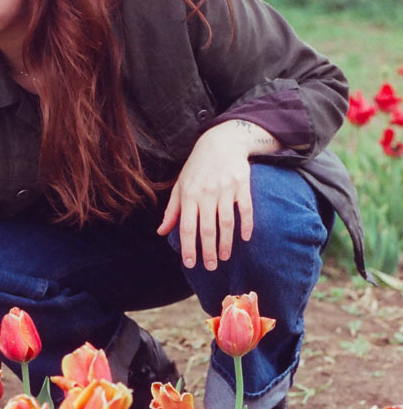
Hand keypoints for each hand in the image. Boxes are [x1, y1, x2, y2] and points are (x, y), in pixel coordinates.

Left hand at [157, 122, 260, 269]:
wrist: (221, 142)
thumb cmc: (197, 167)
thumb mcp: (180, 186)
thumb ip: (172, 210)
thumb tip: (161, 232)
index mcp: (189, 195)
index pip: (187, 227)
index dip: (188, 248)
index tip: (190, 264)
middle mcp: (206, 194)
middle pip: (207, 229)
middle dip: (208, 251)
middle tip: (210, 267)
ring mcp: (225, 190)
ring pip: (226, 223)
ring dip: (226, 243)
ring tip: (224, 257)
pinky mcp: (242, 186)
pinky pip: (245, 209)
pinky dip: (246, 225)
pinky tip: (245, 238)